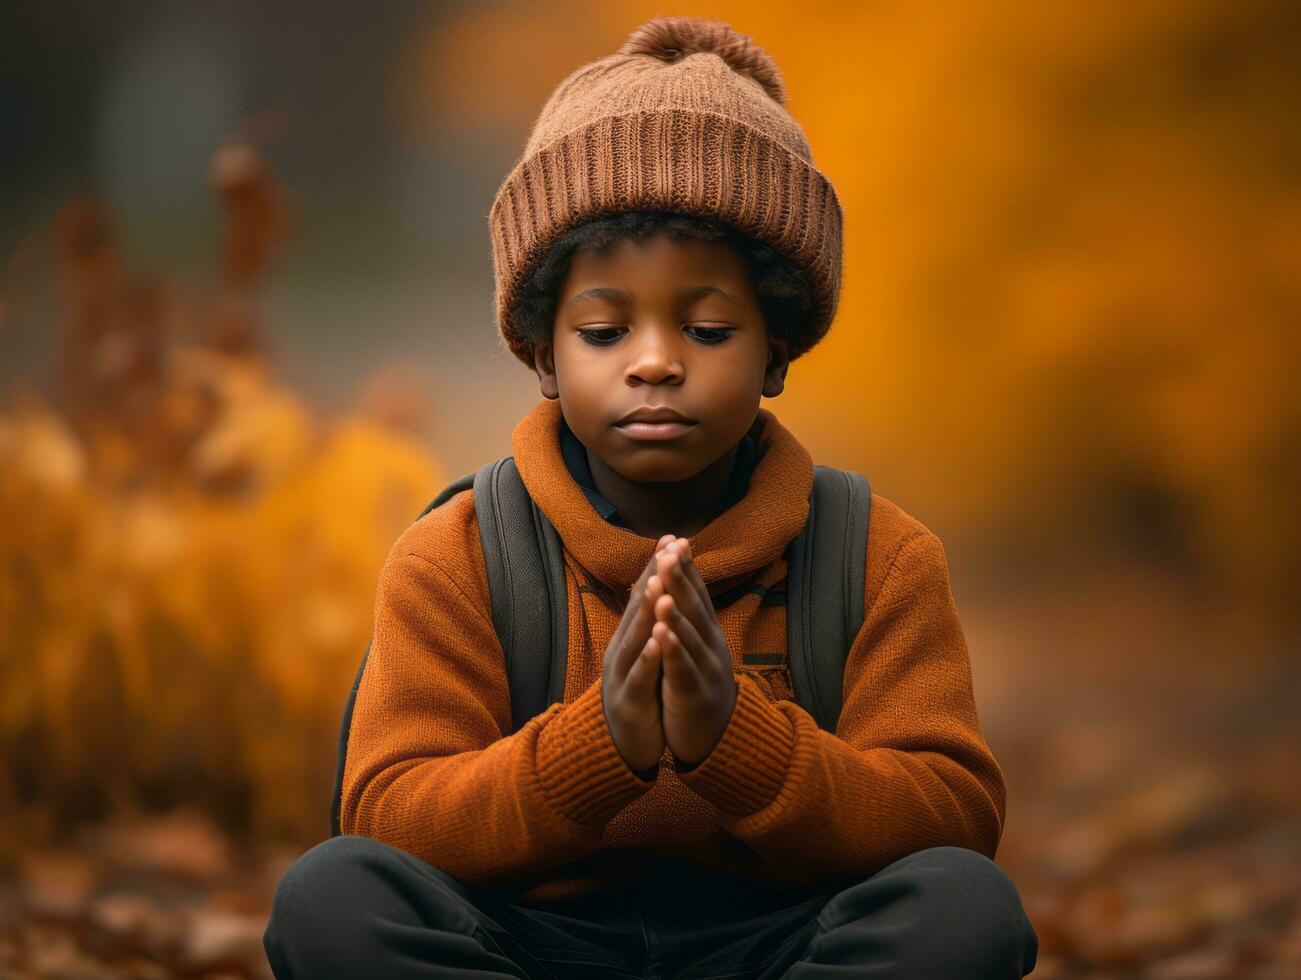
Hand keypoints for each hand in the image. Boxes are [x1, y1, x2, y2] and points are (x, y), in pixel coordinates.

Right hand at [602, 534, 676, 772]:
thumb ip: (647, 624)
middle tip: (669, 547)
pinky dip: (647, 658)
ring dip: (648, 611)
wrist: (619, 749)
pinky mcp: (628, 702)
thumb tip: (655, 587)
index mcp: (630, 639)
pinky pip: (638, 678)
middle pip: (639, 609)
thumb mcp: (642, 656)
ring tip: (660, 584)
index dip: (658, 566)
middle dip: (655, 577)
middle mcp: (622, 650)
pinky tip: (656, 641)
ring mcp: (621, 675)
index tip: (673, 537)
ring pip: (635, 638)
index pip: (645, 596)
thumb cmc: (638, 697)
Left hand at [646, 538, 737, 767]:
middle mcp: (711, 646)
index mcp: (707, 633)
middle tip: (670, 551)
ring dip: (675, 612)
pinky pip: (683, 670)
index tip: (676, 539)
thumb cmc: (698, 686)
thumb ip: (689, 616)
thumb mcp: (696, 648)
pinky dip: (673, 650)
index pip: (696, 594)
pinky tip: (662, 634)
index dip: (687, 568)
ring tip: (662, 589)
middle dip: (680, 580)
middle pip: (694, 608)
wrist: (716, 738)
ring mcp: (705, 670)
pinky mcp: (694, 695)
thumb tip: (679, 580)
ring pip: (689, 637)